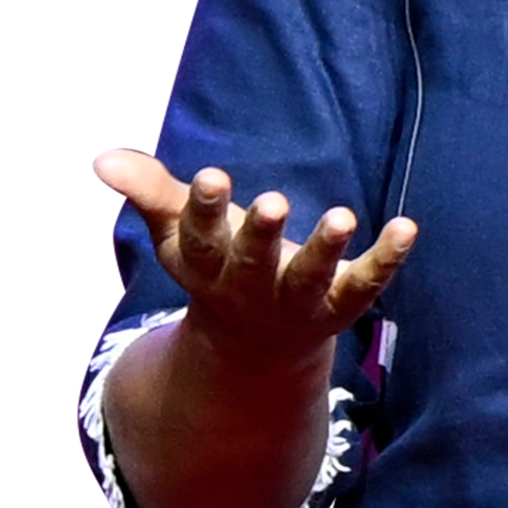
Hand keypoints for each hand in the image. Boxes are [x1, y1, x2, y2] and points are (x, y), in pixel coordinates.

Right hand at [91, 147, 414, 372]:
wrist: (256, 349)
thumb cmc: (218, 266)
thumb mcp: (180, 232)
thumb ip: (149, 191)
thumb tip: (99, 158)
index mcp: (207, 265)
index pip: (200, 238)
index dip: (205, 210)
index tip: (213, 177)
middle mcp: (250, 288)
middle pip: (252, 264)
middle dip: (260, 236)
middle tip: (273, 201)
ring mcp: (298, 301)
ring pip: (310, 280)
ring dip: (324, 251)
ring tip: (342, 217)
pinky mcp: (341, 304)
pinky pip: (365, 285)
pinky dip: (387, 260)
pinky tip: (407, 227)